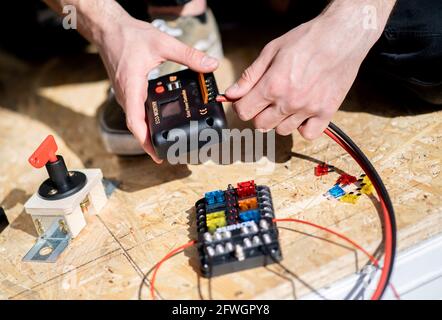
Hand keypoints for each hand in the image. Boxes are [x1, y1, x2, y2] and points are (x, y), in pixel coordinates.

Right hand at [97, 15, 218, 161]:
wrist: (109, 29)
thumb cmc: (129, 35)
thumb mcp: (162, 43)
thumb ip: (188, 55)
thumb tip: (210, 64)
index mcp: (132, 87)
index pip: (136, 122)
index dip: (145, 141)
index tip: (157, 154)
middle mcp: (126, 95)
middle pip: (137, 126)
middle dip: (151, 142)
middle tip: (169, 153)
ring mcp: (125, 94)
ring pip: (137, 120)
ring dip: (149, 132)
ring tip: (167, 141)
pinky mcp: (127, 91)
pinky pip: (137, 111)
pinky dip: (147, 120)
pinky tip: (161, 119)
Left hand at [225, 4, 383, 139]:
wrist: (341, 36)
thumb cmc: (306, 40)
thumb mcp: (271, 51)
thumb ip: (249, 76)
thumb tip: (231, 94)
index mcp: (272, 86)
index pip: (244, 112)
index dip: (241, 105)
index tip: (246, 100)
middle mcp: (289, 102)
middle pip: (260, 124)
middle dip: (258, 113)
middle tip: (267, 100)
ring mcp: (309, 109)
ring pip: (282, 130)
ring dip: (279, 120)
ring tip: (287, 102)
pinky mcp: (327, 112)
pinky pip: (308, 134)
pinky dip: (303, 127)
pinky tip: (303, 113)